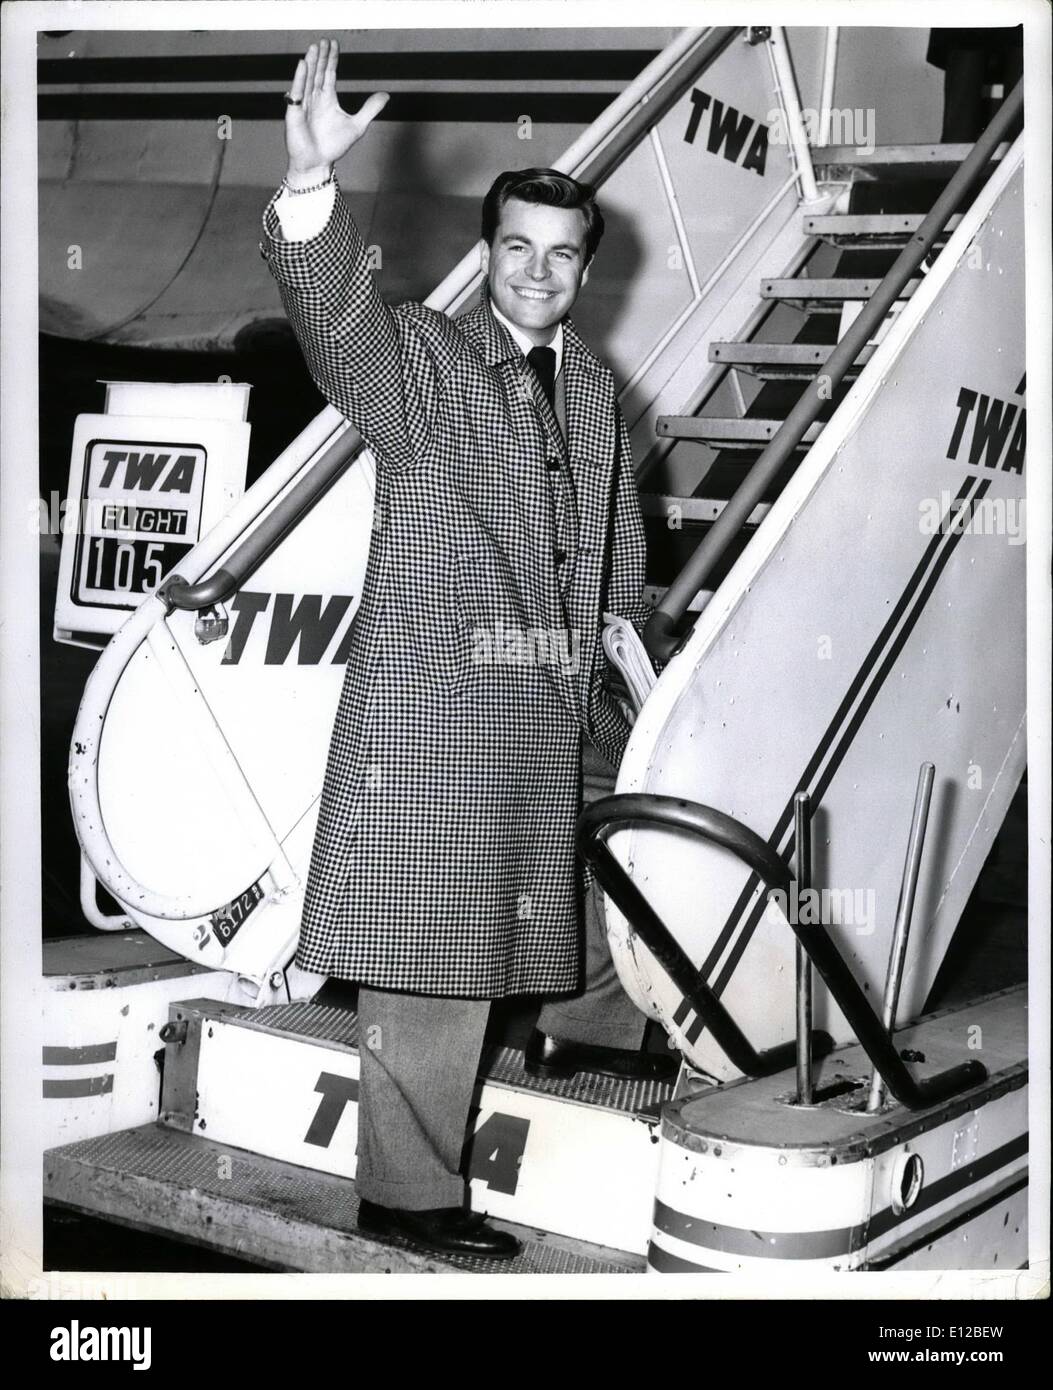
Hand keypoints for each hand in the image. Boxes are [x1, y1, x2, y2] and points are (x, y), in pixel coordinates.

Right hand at [284, 38, 388, 184]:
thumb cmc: (333, 147)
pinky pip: (297, 92)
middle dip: (321, 56)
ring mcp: (304, 104)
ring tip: (314, 46)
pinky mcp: (294, 112)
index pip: (329, 73)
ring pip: (308, 78)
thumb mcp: (357, 125)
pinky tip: (303, 64)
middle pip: (318, 72)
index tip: (334, 44)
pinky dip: (299, 78)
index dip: (332, 59)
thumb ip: (370, 109)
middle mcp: (315, 98)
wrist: (318, 163)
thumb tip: (386, 95)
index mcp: (327, 99)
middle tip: (324, 40)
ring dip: (311, 62)